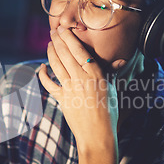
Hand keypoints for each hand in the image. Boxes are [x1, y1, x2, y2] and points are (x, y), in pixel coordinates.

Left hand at [38, 27, 124, 150]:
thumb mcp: (112, 89)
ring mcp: (70, 88)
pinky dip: (43, 74)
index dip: (69, 38)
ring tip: (49, 44)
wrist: (98, 134)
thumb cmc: (109, 111)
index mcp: (95, 73)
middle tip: (53, 31)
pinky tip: (42, 67)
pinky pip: (49, 84)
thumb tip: (121, 60)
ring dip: (51, 52)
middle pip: (65, 54)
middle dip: (57, 40)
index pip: (79, 50)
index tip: (63, 29)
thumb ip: (111, 72)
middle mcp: (81, 78)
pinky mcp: (61, 99)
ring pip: (56, 65)